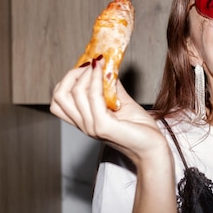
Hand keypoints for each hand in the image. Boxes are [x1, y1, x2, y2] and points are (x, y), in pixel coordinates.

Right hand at [50, 58, 166, 164]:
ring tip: (100, 64)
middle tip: (90, 64)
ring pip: (75, 94)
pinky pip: (93, 97)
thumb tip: (106, 66)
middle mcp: (84, 125)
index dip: (68, 80)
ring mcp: (92, 127)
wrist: (153, 147)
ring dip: (87, 74)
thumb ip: (111, 87)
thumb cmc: (140, 129)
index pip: (59, 101)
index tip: (86, 66)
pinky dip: (96, 80)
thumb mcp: (122, 102)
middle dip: (72, 75)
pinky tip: (105, 72)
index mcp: (85, 121)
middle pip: (59, 96)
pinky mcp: (103, 126)